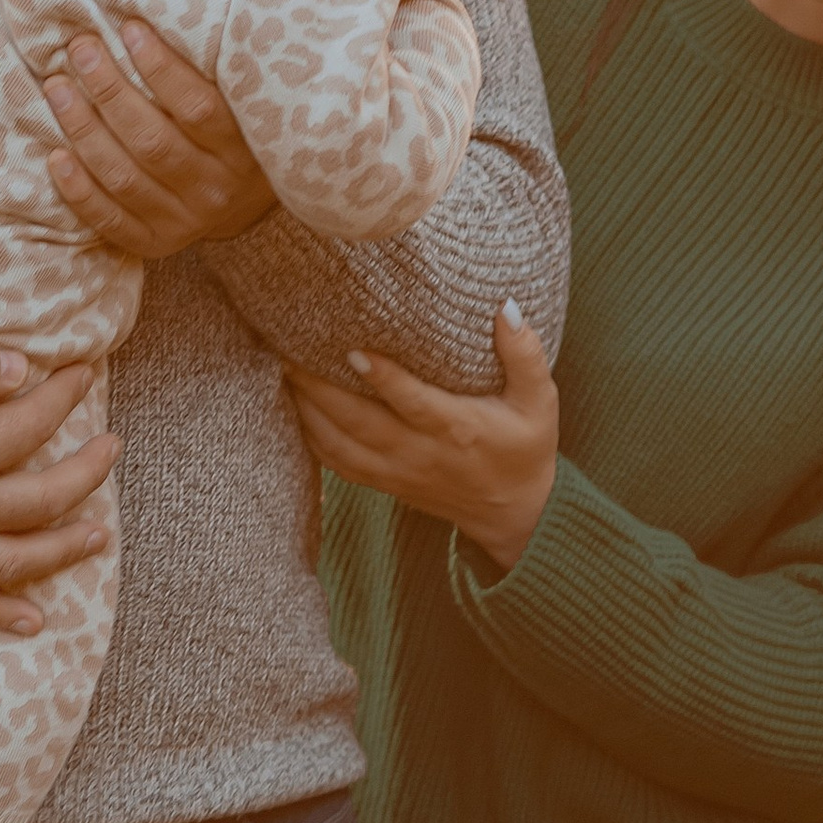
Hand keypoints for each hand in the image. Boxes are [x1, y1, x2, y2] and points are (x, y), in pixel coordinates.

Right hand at [0, 333, 116, 639]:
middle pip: (38, 500)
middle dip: (85, 474)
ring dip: (62, 549)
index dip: (64, 398)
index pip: (29, 426)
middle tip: (113, 449)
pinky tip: (33, 622)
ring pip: (11, 558)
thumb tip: (23, 371)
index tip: (85, 375)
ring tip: (100, 535)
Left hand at [44, 22, 275, 258]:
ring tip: (57, 87)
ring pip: (125, 176)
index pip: (199, 107)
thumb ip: (208, 72)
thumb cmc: (234, 133)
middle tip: (80, 49)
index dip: (161, 67)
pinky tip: (55, 156)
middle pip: (153, 141)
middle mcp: (215, 189)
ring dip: (84, 129)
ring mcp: (185, 221)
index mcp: (243, 149)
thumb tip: (149, 15)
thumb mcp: (239, 104)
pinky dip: (78, 189)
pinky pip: (110, 220)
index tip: (130, 28)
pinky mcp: (156, 242)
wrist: (244, 203)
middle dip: (109, 90)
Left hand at [287, 303, 558, 573]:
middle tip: (289, 349)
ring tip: (283, 369)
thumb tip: (505, 308)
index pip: (414, 404)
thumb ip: (525, 354)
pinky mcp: (385, 482)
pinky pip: (337, 463)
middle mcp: (421, 453)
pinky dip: (310, 436)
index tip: (352, 350)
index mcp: (458, 431)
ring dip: (307, 410)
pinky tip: (295, 406)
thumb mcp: (539, 402)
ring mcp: (398, 471)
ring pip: (339, 445)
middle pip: (359, 424)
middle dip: (319, 388)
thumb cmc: (526, 449)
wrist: (515, 514)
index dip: (382, 379)